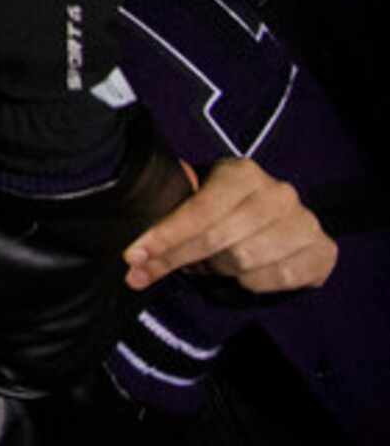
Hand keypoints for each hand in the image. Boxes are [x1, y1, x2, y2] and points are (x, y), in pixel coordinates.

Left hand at [123, 157, 337, 295]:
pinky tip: (242, 273)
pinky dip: (251, 282)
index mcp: (242, 173)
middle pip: (219, 241)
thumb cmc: (230, 208)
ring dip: (217, 271)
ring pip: (244, 263)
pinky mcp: (323, 251)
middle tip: (148, 272)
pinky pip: (276, 280)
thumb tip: (148, 208)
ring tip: (208, 265)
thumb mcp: (202, 195)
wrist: (287, 221)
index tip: (132, 257)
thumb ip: (177, 202)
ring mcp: (305, 222)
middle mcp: (278, 194)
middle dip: (178, 259)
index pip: (199, 210)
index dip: (165, 236)